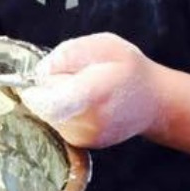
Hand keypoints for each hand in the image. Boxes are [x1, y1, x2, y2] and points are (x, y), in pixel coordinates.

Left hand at [19, 33, 166, 149]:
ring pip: (48, 117)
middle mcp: (90, 122)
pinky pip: (57, 124)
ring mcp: (87, 138)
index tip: (35, 83)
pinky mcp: (82, 144)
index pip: (50, 104)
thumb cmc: (128, 69)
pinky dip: (62, 112)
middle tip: (72, 79)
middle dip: (47, 91)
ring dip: (54, 102)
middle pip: (44, 108)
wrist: (154, 101)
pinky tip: (84, 104)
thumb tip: (39, 73)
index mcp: (94, 95)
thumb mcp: (101, 45)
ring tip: (82, 91)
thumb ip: (66, 55)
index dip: (34, 94)